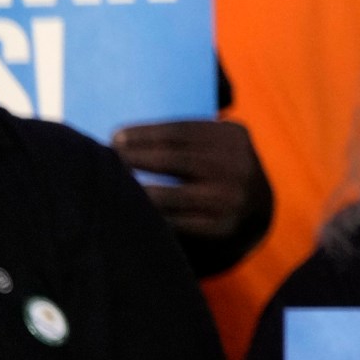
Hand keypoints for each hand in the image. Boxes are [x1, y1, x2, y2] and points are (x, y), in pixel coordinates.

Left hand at [113, 119, 270, 241]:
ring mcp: (230, 198)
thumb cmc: (215, 168)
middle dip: (133, 158)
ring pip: (168, 194)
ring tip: (110, 184)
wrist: (254, 211)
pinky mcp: (221, 228)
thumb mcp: (215, 143)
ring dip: (133, 189)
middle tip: (105, 158)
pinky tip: (129, 209)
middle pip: (172, 159)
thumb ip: (185, 135)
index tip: (114, 137)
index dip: (143, 133)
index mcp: (233, 136)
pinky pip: (172, 222)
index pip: (180, 131)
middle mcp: (237, 166)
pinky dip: (147, 215)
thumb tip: (124, 134)